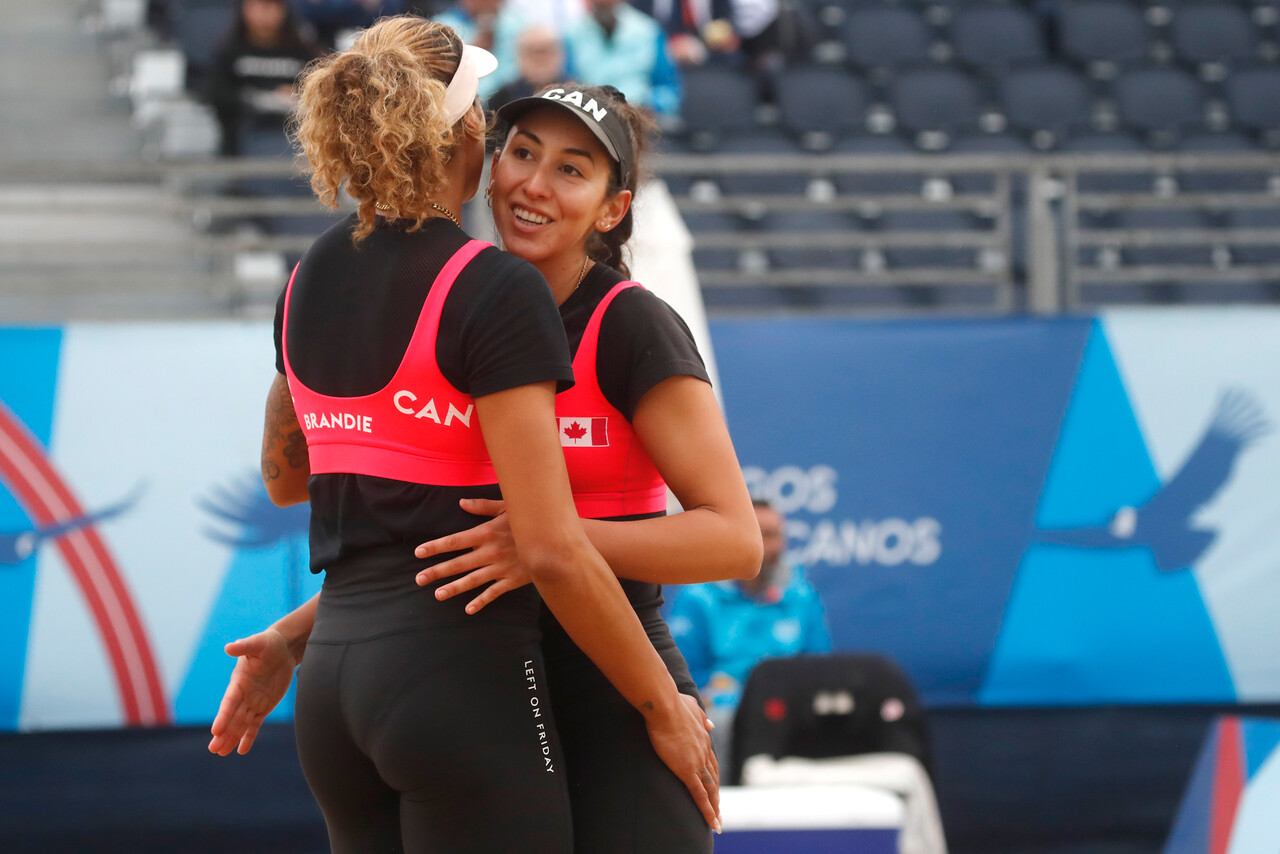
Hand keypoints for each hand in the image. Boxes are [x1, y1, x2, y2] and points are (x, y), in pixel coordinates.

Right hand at [207, 629, 297, 755]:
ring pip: (241, 724)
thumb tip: (229, 647)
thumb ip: (244, 646)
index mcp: (238, 682)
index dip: (223, 716)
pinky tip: (241, 750)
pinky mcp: (264, 706)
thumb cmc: (267, 643)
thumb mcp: (257, 643)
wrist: (282, 648)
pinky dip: (249, 737)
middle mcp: (243, 695)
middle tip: (214, 749)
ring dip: (232, 738)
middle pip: (232, 718)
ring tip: (221, 753)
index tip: (216, 731)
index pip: (229, 702)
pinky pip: (255, 724)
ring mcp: (253, 702)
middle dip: (224, 733)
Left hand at [413, 498, 532, 613]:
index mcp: (486, 532)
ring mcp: (501, 568)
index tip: (418, 552)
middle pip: (458, 564)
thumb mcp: (508, 507)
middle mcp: (490, 552)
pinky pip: (493, 593)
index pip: (454, 541)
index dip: (435, 546)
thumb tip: (461, 502)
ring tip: (437, 594)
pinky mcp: (513, 580)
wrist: (556, 540)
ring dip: (454, 588)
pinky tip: (468, 609)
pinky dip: (481, 601)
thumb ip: (483, 506)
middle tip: (419, 579)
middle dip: (437, 571)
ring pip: (472, 580)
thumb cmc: (530, 520)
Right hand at [643, 693, 721, 832]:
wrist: (665, 706)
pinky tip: (712, 822)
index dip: (714, 775)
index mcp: (704, 738)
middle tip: (718, 809)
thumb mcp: (693, 707)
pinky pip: (700, 795)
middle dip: (717, 795)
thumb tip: (711, 724)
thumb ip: (702, 717)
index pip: (711, 762)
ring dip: (715, 807)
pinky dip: (707, 809)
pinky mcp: (687, 770)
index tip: (714, 785)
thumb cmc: (673, 703)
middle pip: (714, 778)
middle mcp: (705, 752)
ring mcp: (697, 762)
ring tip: (717, 821)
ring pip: (710, 790)